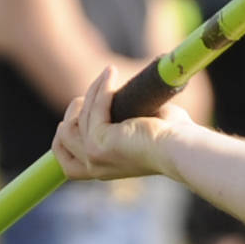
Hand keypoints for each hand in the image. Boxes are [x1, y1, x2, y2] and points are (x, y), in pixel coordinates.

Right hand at [53, 67, 193, 180]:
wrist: (182, 148)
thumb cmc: (170, 138)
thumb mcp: (137, 131)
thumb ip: (121, 121)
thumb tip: (119, 96)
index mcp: (102, 170)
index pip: (67, 163)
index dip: (63, 139)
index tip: (72, 115)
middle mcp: (93, 167)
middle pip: (63, 138)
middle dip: (72, 113)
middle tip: (91, 93)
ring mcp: (93, 156)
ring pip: (79, 119)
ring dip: (92, 92)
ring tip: (108, 75)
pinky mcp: (99, 142)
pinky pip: (94, 108)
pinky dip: (102, 88)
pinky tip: (111, 73)